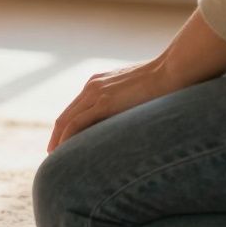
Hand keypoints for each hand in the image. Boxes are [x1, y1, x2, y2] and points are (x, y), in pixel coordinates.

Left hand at [48, 10, 225, 151]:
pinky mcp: (104, 102)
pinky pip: (76, 123)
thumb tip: (133, 118)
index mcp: (99, 83)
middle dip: (58, 135)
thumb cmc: (164, 82)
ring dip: (59, 139)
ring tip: (54, 156)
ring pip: (67, 120)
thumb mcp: (138, 92)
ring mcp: (96, 93)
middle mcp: (92, 86)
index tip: (62, 140)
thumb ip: (128, 103)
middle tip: (52, 152)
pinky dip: (66, 138)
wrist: (173, 70)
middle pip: (67, 115)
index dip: (67, 125)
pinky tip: (63, 151)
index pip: (76, 108)